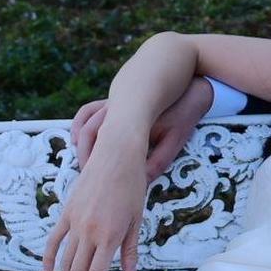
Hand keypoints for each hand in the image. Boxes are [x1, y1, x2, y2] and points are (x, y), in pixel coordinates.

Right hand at [42, 135, 148, 270]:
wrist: (116, 154)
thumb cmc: (132, 185)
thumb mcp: (136, 220)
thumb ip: (130, 251)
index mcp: (109, 236)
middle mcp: (88, 233)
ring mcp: (74, 223)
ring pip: (65, 261)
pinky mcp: (66, 213)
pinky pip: (54, 240)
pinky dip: (49, 258)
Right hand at [71, 76, 214, 180]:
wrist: (191, 88)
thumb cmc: (184, 115)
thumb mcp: (176, 139)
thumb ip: (158, 160)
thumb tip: (142, 182)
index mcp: (134, 120)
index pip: (106, 143)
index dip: (97, 164)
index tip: (96, 180)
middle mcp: (120, 108)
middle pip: (90, 131)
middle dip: (85, 156)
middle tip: (87, 177)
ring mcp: (114, 101)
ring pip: (87, 120)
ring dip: (80, 141)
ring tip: (83, 163)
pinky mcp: (114, 99)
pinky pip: (90, 111)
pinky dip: (81, 124)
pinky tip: (80, 141)